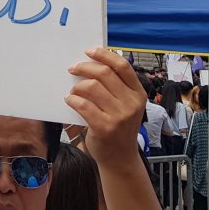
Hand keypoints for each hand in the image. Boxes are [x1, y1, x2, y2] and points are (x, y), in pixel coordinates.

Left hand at [65, 47, 146, 162]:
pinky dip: (72, 99)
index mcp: (138, 94)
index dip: (104, 55)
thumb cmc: (119, 128)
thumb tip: (91, 64)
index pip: (122, 66)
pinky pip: (83, 104)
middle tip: (73, 68)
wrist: (120, 158)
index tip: (89, 51)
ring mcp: (119, 116)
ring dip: (77, 86)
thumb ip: (115, 87)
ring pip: (92, 87)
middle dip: (84, 67)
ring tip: (73, 91)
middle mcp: (132, 103)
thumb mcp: (126, 106)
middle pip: (104, 73)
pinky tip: (69, 100)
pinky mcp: (104, 127)